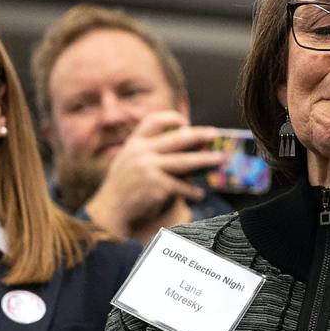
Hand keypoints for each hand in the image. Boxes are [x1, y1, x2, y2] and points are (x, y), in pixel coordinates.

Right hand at [85, 110, 224, 234]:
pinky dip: (192, 191)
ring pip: (184, 161)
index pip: (153, 121)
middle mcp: (141, 152)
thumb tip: (184, 149)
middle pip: (177, 138)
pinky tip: (199, 194)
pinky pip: (181, 186)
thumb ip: (148, 152)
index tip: (185, 122)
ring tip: (219, 159)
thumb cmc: (123, 188)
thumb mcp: (128, 163)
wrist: (110, 212)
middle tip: (215, 134)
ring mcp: (148, 168)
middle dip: (199, 135)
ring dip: (205, 160)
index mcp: (134, 144)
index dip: (171, 118)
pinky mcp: (156, 186)